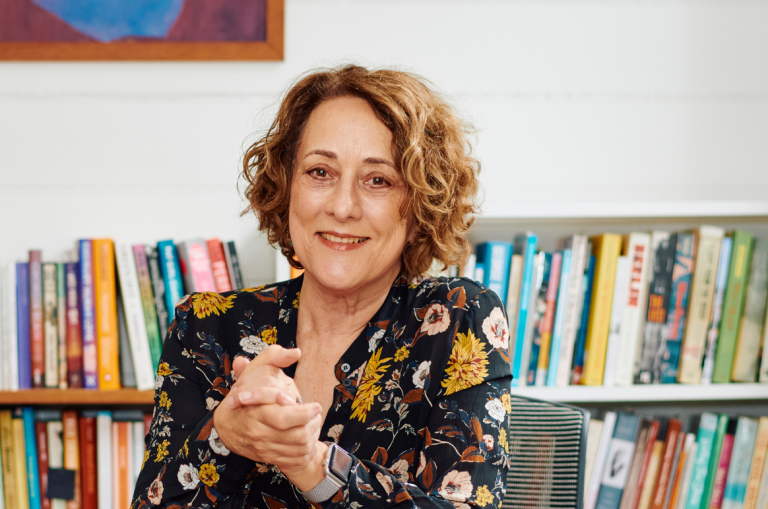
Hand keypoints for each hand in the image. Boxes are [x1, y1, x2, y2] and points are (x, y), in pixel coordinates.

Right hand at [212, 345, 325, 487]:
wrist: (226, 426)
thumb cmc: (246, 392)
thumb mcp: (257, 369)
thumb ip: (275, 357)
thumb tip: (296, 352)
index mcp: (257, 411)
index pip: (284, 418)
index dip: (304, 413)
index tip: (315, 405)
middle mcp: (259, 433)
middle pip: (296, 436)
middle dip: (313, 425)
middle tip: (317, 413)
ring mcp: (264, 448)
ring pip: (299, 448)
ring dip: (313, 436)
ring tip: (314, 423)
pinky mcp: (269, 458)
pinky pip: (295, 460)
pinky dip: (307, 450)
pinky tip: (308, 437)